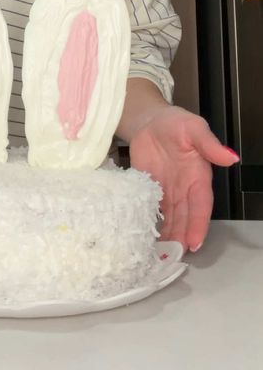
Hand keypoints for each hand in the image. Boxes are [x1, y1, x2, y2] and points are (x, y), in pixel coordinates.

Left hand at [129, 106, 238, 251]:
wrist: (150, 119)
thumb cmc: (176, 123)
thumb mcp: (194, 129)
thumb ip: (209, 144)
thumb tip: (231, 157)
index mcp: (198, 177)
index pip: (200, 206)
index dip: (198, 224)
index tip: (194, 242)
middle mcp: (183, 188)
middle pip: (184, 217)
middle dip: (180, 236)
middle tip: (173, 256)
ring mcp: (165, 190)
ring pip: (168, 217)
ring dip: (166, 234)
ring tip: (160, 253)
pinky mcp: (147, 188)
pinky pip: (150, 208)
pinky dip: (149, 222)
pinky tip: (144, 234)